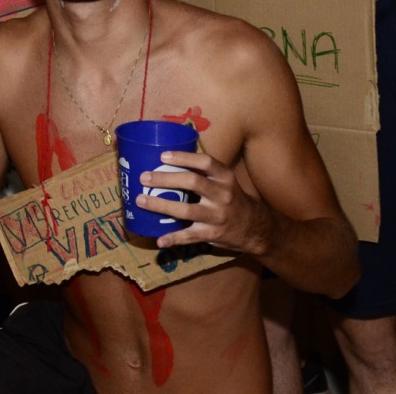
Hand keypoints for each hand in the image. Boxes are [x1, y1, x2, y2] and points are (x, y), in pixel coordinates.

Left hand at [139, 150, 274, 253]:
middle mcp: (223, 194)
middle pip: (192, 182)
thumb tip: (168, 158)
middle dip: (165, 179)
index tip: (163, 156)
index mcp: (225, 177)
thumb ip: (204, 172)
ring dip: (161, 205)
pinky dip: (174, 239)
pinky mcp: (213, 234)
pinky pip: (190, 236)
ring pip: (186, 210)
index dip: (183, 157)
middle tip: (144, 177)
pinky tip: (160, 240)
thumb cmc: (231, 198)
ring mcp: (217, 215)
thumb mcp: (224, 181)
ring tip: (141, 200)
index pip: (205, 162)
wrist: (254, 227)